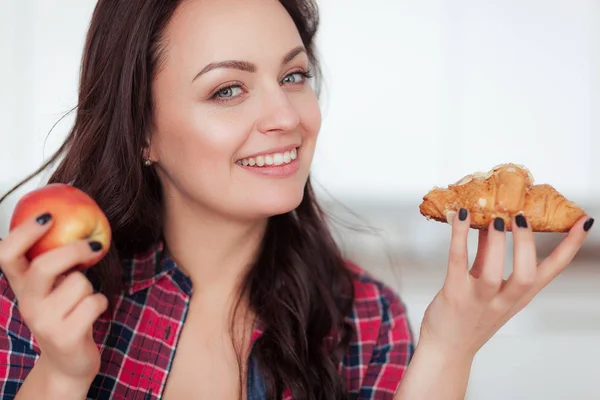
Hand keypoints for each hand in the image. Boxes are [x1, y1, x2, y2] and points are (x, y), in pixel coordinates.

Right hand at [0, 212, 107, 383]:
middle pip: (45, 265)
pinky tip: (92, 314)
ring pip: (79, 283)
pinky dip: (102, 303)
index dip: (24, 233)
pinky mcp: (66, 336)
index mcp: (22, 286)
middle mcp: (28, 303)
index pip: (7, 254)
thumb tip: (80, 222)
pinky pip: (95, 302)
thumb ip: (56, 261)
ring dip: (91, 287)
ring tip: (83, 302)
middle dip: (75, 250)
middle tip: (94, 245)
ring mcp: (44, 321)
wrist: (68, 362)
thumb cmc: (65, 314)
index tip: (48, 216)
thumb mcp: (53, 288)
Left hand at [418, 209, 593, 358]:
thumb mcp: (488, 286)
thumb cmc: (466, 316)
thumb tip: (493, 222)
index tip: (583, 223)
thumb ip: (489, 254)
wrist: (446, 349)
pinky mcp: (454, 294)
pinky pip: (458, 262)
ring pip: (493, 273)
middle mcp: (503, 300)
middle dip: (526, 244)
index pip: (552, 271)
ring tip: (494, 218)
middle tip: (521, 218)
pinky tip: (460, 217)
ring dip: (495, 242)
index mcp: (518, 296)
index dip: (570, 246)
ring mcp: (478, 299)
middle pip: (526, 274)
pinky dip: (459, 236)